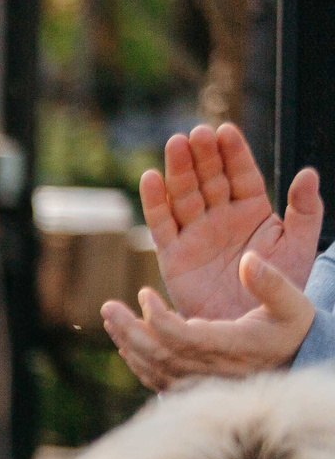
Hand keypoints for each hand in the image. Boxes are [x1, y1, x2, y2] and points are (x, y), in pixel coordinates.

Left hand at [101, 250, 316, 390]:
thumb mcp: (292, 304)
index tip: (143, 293)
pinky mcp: (196, 386)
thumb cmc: (292, 330)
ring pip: (154, 367)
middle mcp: (212, 369)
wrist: (298, 362)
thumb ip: (271, 283)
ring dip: (128, 342)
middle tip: (108, 307)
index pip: (182, 337)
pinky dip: (138, 362)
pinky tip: (125, 342)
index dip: (157, 318)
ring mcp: (202, 381)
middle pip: (158, 353)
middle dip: (129, 329)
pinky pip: (158, 380)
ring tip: (111, 318)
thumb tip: (247, 259)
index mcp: (232, 346)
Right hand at [137, 123, 322, 321]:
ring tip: (175, 144)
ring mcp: (195, 234)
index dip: (234, 153)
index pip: (242, 174)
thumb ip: (306, 210)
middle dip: (202, 155)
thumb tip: (308, 173)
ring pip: (184, 195)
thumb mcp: (299, 247)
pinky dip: (154, 202)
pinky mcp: (173, 255)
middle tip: (197, 133)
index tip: (226, 131)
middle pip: (209, 178)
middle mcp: (221, 217)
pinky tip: (150, 178)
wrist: (252, 326)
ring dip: (178, 170)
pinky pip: (161, 225)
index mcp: (253, 210)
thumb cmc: (280, 287)